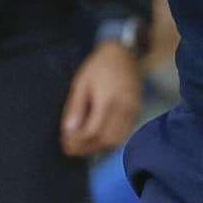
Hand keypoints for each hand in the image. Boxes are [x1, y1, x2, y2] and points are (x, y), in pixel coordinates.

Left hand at [61, 42, 143, 156]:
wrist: (123, 53)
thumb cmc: (98, 66)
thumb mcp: (81, 83)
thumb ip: (75, 108)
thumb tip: (68, 131)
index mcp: (108, 101)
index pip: (93, 132)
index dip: (78, 142)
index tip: (65, 144)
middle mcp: (124, 110)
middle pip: (106, 140)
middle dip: (86, 148)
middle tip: (70, 149)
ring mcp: (133, 112)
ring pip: (117, 141)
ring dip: (98, 148)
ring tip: (81, 146)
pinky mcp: (138, 113)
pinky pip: (124, 135)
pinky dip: (110, 142)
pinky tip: (97, 140)